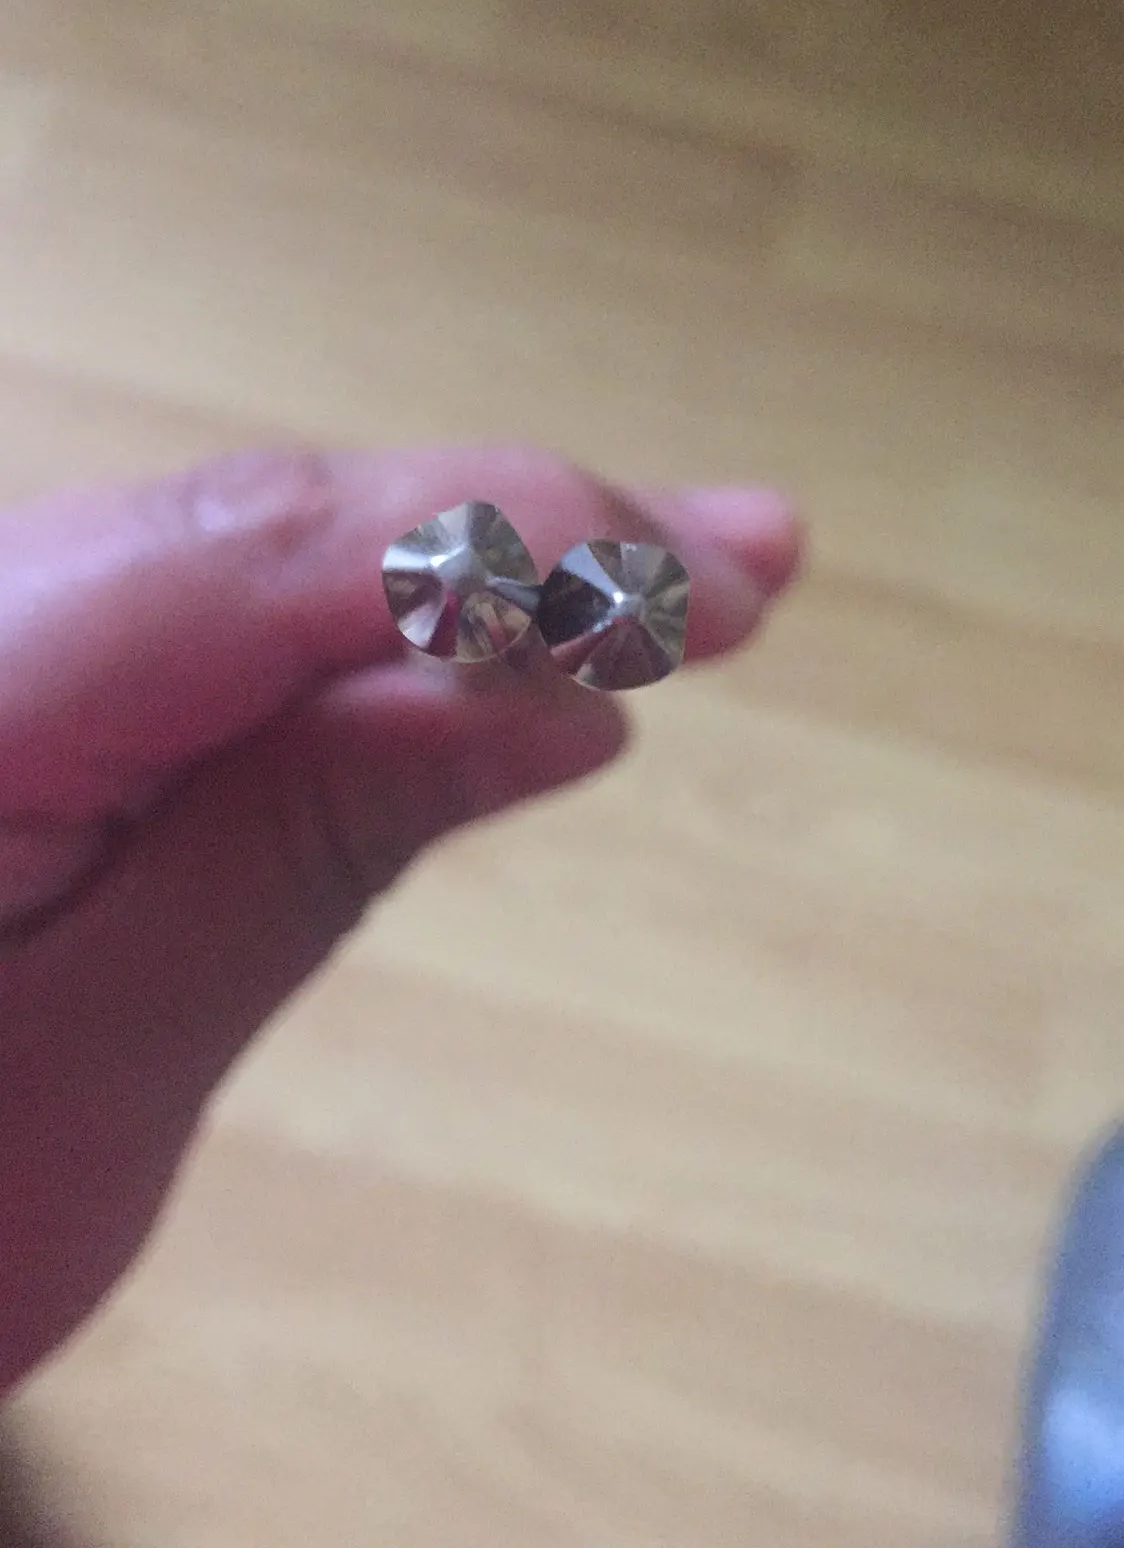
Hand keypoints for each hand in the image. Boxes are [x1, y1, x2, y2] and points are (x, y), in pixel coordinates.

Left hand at [0, 445, 800, 1391]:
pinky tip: (497, 638)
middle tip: (748, 570)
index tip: (709, 582)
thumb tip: (546, 698)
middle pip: (266, 521)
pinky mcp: (33, 670)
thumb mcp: (102, 1065)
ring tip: (675, 590)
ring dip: (469, 569)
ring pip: (256, 548)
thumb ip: (306, 843)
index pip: (250, 551)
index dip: (498, 539)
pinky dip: (374, 625)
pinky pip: (218, 611)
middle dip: (519, 538)